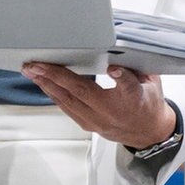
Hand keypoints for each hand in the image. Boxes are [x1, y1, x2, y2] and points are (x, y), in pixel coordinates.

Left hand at [23, 63, 176, 148]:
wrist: (148, 133)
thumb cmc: (148, 104)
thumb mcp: (152, 82)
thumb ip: (137, 68)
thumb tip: (120, 51)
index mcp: (135, 98)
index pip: (129, 86)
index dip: (122, 76)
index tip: (115, 67)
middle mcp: (113, 112)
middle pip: (82, 93)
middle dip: (55, 76)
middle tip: (36, 64)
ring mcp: (98, 121)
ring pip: (68, 102)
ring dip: (48, 85)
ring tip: (32, 72)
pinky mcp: (89, 125)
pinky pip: (67, 108)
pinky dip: (54, 95)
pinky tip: (44, 85)